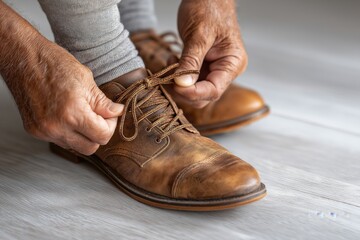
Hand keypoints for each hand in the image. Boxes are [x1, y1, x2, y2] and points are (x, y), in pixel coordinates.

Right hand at [1, 24, 122, 154]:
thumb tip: (117, 112)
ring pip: (75, 147)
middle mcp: (56, 127)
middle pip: (90, 148)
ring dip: (83, 135)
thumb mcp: (86, 80)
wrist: (22, 58)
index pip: (102, 136)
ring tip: (82, 114)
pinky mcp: (35, 131)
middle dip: (99, 134)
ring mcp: (44, 131)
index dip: (111, 125)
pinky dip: (68, 132)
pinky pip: (60, 140)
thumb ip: (103, 103)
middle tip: (99, 117)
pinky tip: (67, 115)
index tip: (110, 115)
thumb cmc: (54, 64)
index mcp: (73, 114)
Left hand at [174, 0, 247, 107]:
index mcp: (232, 63)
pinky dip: (178, 77)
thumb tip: (182, 84)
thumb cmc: (209, 8)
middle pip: (204, 96)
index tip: (175, 86)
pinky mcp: (203, 67)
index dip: (193, 93)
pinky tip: (172, 62)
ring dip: (179, 85)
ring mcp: (214, 70)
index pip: (214, 90)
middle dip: (184, 91)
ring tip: (169, 66)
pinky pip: (190, 81)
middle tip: (166, 79)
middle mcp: (225, 70)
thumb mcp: (199, 34)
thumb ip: (191, 60)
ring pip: (195, 91)